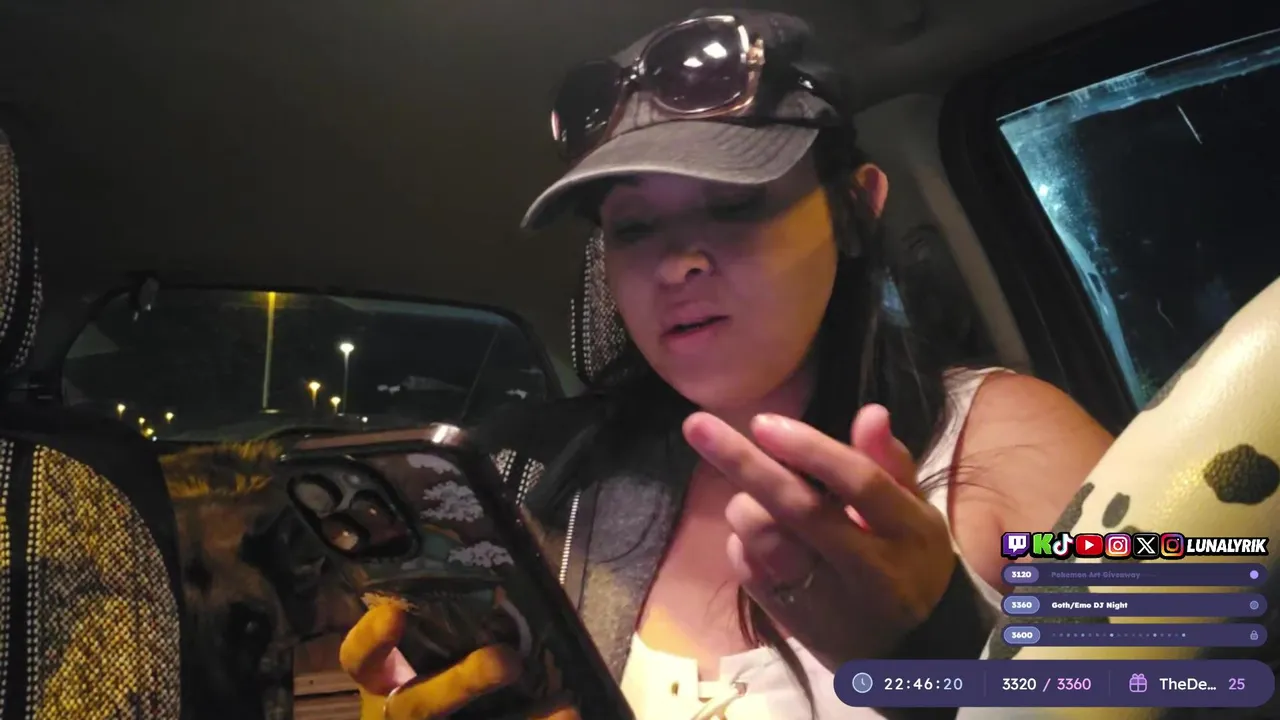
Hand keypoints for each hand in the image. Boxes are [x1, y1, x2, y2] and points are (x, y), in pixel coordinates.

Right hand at [340, 604, 580, 719]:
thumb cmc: (430, 680)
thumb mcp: (422, 655)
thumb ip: (444, 623)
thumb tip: (503, 567)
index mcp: (383, 685)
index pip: (360, 662)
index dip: (371, 640)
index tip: (394, 612)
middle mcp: (402, 713)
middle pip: (420, 706)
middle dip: (463, 683)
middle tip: (507, 660)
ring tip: (566, 707)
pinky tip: (572, 712)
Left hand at [682, 404, 955, 667]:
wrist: (917, 657)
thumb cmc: (912, 564)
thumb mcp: (916, 513)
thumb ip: (890, 463)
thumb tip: (870, 411)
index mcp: (907, 531)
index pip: (859, 482)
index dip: (810, 450)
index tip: (763, 422)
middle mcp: (869, 568)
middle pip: (799, 509)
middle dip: (744, 463)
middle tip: (697, 425)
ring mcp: (828, 601)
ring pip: (766, 542)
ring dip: (744, 506)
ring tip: (753, 496)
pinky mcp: (795, 623)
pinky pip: (749, 572)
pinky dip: (741, 543)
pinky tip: (755, 536)